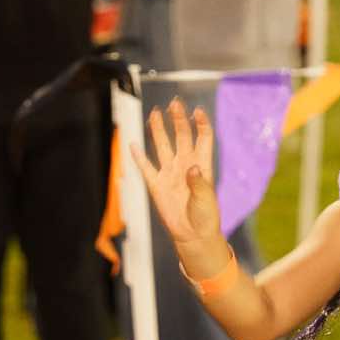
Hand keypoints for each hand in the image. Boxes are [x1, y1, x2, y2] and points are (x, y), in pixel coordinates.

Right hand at [130, 99, 225, 250]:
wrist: (192, 235)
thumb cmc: (205, 216)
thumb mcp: (206, 199)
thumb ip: (199, 183)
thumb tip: (191, 169)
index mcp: (202, 164)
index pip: (202, 137)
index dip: (200, 123)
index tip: (197, 111)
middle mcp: (185, 164)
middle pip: (181, 136)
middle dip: (178, 119)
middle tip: (174, 104)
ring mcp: (170, 173)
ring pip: (163, 146)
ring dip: (159, 130)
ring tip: (155, 113)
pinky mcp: (157, 185)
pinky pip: (146, 168)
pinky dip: (139, 157)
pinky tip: (133, 144)